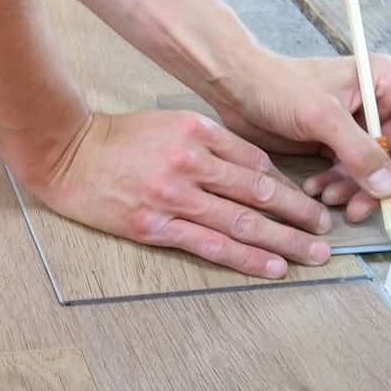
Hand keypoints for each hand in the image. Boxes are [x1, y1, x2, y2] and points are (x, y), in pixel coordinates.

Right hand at [26, 110, 333, 277]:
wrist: (66, 155)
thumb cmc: (116, 139)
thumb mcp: (168, 123)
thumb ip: (210, 143)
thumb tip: (255, 171)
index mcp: (196, 132)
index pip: (256, 162)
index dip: (288, 185)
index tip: (308, 201)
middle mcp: (189, 163)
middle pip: (258, 192)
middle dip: (298, 215)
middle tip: (325, 231)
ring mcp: (172, 197)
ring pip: (242, 221)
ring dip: (284, 241)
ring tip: (313, 254)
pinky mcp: (154, 225)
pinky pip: (210, 245)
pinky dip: (245, 257)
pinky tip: (271, 266)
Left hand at [207, 52, 390, 222]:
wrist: (236, 88)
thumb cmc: (277, 87)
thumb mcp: (322, 116)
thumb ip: (358, 150)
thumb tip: (387, 186)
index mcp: (385, 82)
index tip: (390, 184)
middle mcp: (377, 103)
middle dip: (376, 182)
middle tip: (357, 207)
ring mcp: (356, 125)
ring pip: (372, 168)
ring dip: (353, 188)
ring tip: (327, 197)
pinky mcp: (334, 142)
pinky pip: (348, 172)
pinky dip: (336, 185)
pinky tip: (316, 191)